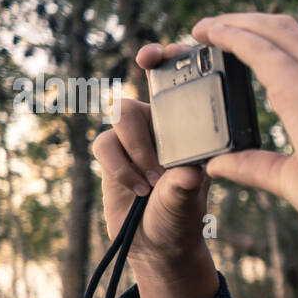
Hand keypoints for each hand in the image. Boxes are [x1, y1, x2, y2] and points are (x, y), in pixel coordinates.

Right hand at [93, 42, 213, 282]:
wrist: (156, 247)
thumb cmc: (181, 221)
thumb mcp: (187, 206)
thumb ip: (183, 190)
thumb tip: (186, 174)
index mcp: (193, 130)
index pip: (183, 87)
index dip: (175, 59)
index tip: (168, 51)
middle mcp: (164, 127)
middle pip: (146, 87)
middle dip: (147, 71)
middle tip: (149, 63)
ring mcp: (136, 138)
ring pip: (124, 114)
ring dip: (137, 147)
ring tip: (154, 181)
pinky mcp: (112, 153)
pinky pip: (104, 143)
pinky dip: (119, 166)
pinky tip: (138, 188)